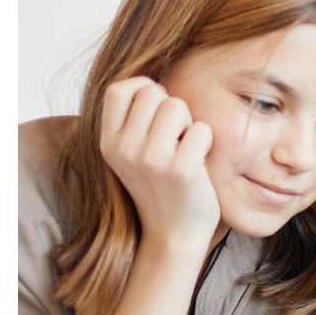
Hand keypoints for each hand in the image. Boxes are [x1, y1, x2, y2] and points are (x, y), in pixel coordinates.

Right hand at [98, 76, 218, 247]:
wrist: (173, 233)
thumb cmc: (160, 187)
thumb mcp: (131, 154)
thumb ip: (134, 120)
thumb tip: (152, 80)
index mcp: (108, 142)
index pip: (118, 90)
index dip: (143, 87)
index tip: (157, 107)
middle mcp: (124, 148)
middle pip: (154, 93)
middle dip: (172, 107)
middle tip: (176, 136)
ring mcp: (151, 158)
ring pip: (177, 105)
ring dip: (189, 123)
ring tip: (186, 148)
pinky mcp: (180, 168)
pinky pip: (201, 129)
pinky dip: (207, 142)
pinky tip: (199, 163)